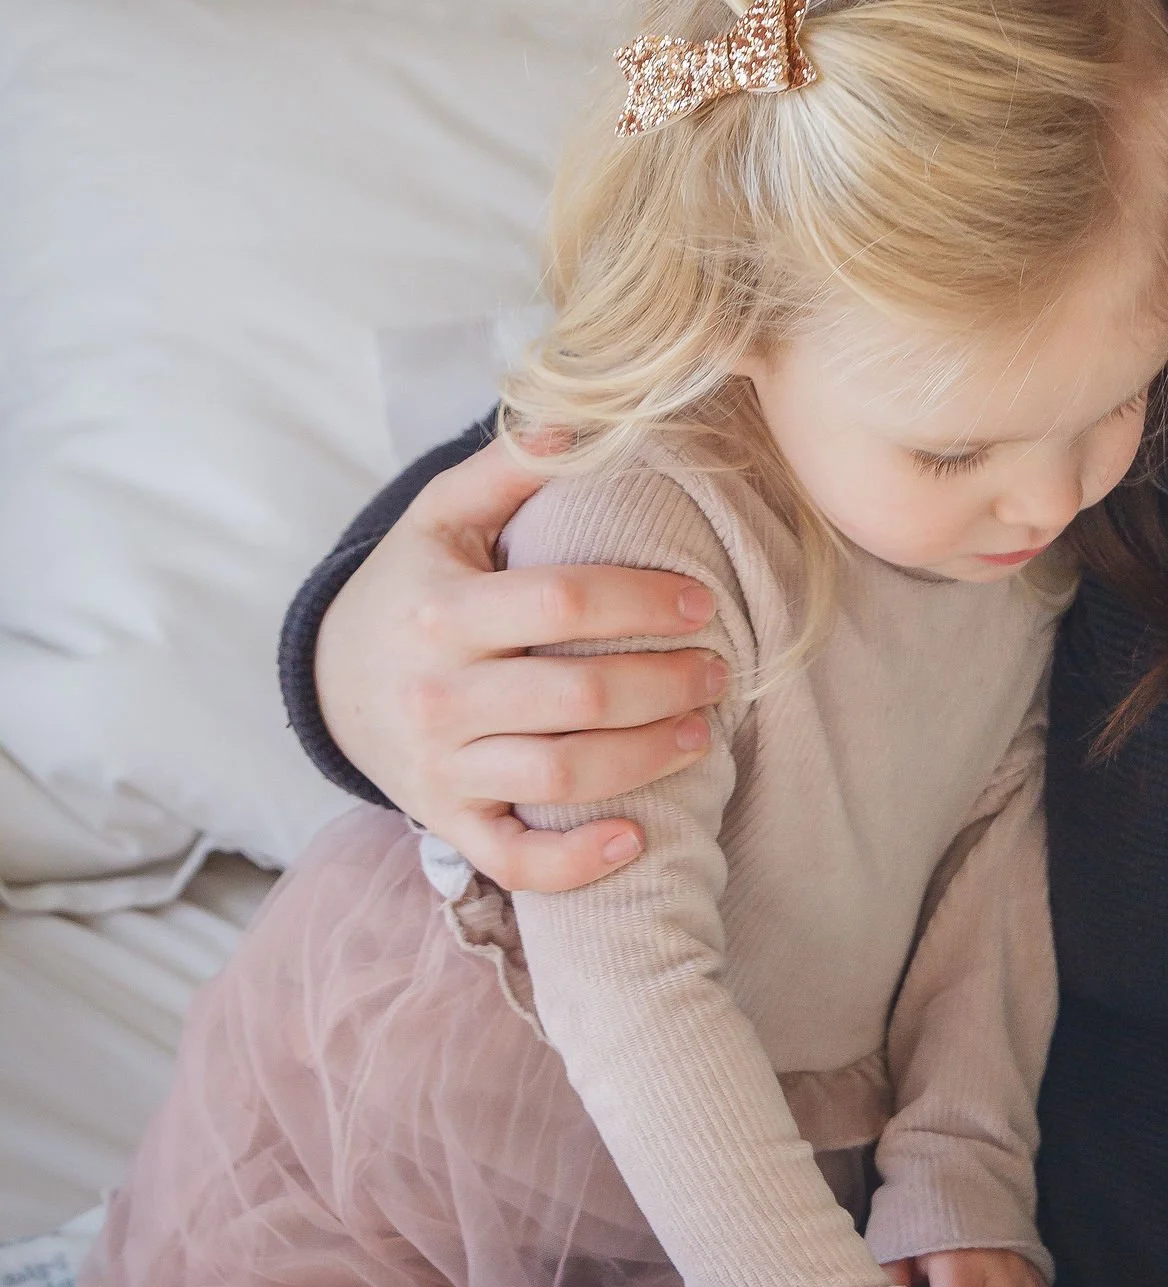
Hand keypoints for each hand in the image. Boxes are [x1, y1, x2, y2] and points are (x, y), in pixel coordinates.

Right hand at [313, 434, 725, 890]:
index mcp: (442, 611)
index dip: (642, 602)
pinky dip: (575, 865)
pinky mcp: (445, 822)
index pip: (561, 603)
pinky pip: (514, 860)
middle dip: (664, 685)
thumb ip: (507, 467)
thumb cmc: (410, 586)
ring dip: (644, 761)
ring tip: (700, 735)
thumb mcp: (440, 516)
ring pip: (559, 779)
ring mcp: (440, 768)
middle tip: (718, 672)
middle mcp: (438, 695)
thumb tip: (580, 421)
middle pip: (576, 699)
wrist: (329, 678)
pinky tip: (636, 839)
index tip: (702, 603)